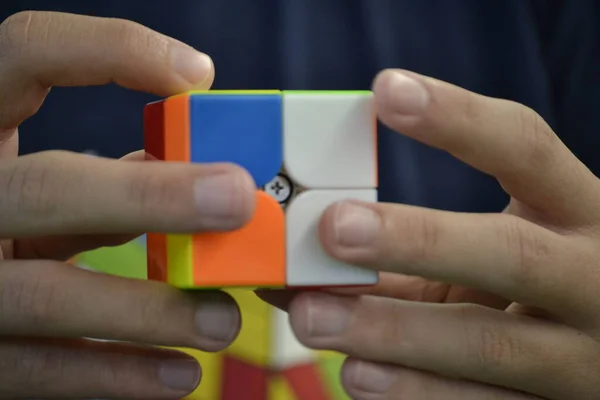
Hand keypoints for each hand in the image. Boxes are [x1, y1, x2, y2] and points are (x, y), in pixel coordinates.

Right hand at [0, 11, 255, 398]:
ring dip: (148, 309)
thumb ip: (99, 181)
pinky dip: (114, 376)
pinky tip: (180, 375)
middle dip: (151, 196)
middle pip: (48, 187)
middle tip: (238, 201)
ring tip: (222, 321)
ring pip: (46, 294)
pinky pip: (37, 370)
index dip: (111, 50)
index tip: (200, 75)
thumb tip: (188, 172)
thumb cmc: (5, 228)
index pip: (27, 53)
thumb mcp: (35, 191)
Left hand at [260, 69, 599, 398]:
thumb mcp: (498, 248)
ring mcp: (581, 355)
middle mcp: (593, 278)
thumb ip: (414, 246)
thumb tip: (301, 248)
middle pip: (512, 253)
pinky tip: (357, 375)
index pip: (527, 149)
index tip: (386, 90)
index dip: (459, 120)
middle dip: (418, 240)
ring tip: (312, 316)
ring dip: (393, 331)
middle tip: (334, 228)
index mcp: (581, 212)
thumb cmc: (534, 282)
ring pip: (488, 345)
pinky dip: (416, 392)